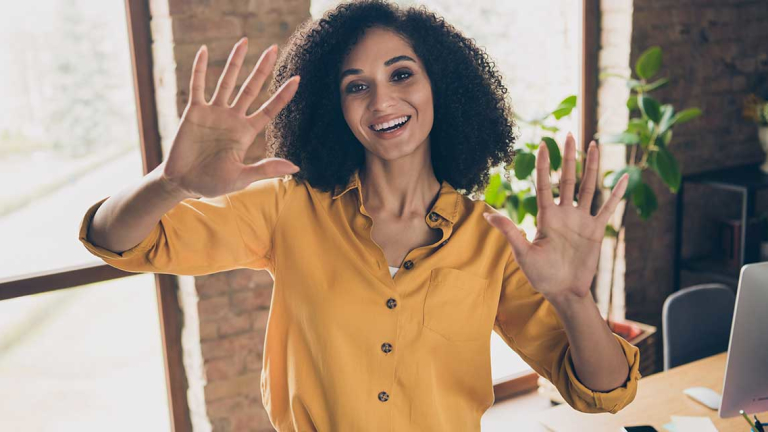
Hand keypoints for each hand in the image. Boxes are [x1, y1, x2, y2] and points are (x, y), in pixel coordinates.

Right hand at [162, 38, 300, 198]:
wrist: (183, 182)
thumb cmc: (213, 183)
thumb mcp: (241, 177)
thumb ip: (265, 169)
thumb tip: (295, 167)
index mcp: (246, 132)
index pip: (269, 109)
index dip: (282, 95)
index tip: (297, 80)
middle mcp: (232, 118)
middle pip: (251, 88)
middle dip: (262, 69)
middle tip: (274, 48)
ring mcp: (213, 112)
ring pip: (227, 82)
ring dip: (235, 62)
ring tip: (244, 41)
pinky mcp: (194, 111)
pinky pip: (198, 86)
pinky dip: (200, 69)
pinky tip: (204, 51)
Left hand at [484, 132, 628, 301]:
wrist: (563, 291)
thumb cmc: (540, 275)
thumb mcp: (522, 253)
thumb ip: (509, 232)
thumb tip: (488, 214)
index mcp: (546, 217)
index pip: (544, 185)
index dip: (544, 165)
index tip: (543, 144)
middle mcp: (564, 214)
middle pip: (567, 179)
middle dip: (568, 157)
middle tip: (568, 134)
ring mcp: (581, 220)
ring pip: (588, 187)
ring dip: (591, 166)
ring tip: (594, 144)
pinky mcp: (595, 230)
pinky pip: (608, 208)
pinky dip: (616, 194)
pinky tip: (622, 178)